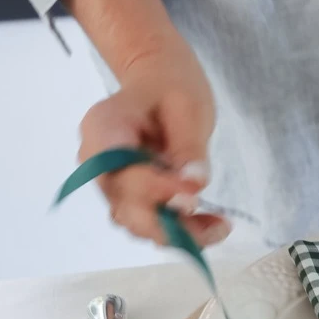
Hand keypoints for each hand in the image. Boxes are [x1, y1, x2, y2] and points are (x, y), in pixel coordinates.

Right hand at [78, 34, 228, 246]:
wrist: (158, 84)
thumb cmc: (170, 86)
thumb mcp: (187, 106)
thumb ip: (189, 146)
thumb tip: (194, 185)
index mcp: (103, 128)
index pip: (120, 170)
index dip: (155, 189)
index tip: (195, 195)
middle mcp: (97, 162)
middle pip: (124, 207)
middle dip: (169, 224)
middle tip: (217, 226)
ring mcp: (111, 184)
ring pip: (137, 223)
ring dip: (179, 234)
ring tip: (220, 227)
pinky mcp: (129, 198)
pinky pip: (149, 223)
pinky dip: (180, 231)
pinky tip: (212, 226)